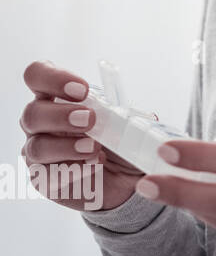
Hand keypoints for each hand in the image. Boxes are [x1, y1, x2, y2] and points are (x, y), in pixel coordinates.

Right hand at [19, 60, 143, 211]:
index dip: (53, 78)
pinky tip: (91, 166)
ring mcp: (38, 151)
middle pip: (31, 113)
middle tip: (90, 120)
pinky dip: (72, 170)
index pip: (38, 75)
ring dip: (67, 147)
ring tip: (95, 148)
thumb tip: (143, 116)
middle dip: (61, 116)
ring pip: (36, 147)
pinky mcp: (42, 178)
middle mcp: (42, 122)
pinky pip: (46, 174)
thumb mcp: (132, 125)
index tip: (82, 90)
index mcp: (59, 98)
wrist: (125, 180)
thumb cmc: (122, 143)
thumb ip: (131, 116)